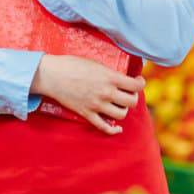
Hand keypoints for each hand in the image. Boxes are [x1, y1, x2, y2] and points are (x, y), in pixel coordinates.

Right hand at [30, 54, 144, 134]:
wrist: (52, 75)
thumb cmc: (72, 64)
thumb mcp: (96, 63)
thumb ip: (110, 73)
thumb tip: (121, 77)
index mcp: (110, 77)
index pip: (136, 86)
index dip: (141, 83)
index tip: (138, 81)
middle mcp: (106, 93)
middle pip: (131, 102)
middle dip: (132, 97)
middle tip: (128, 92)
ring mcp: (96, 105)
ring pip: (121, 114)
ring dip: (123, 109)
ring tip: (119, 104)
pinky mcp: (87, 113)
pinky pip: (104, 127)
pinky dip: (113, 130)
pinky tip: (118, 128)